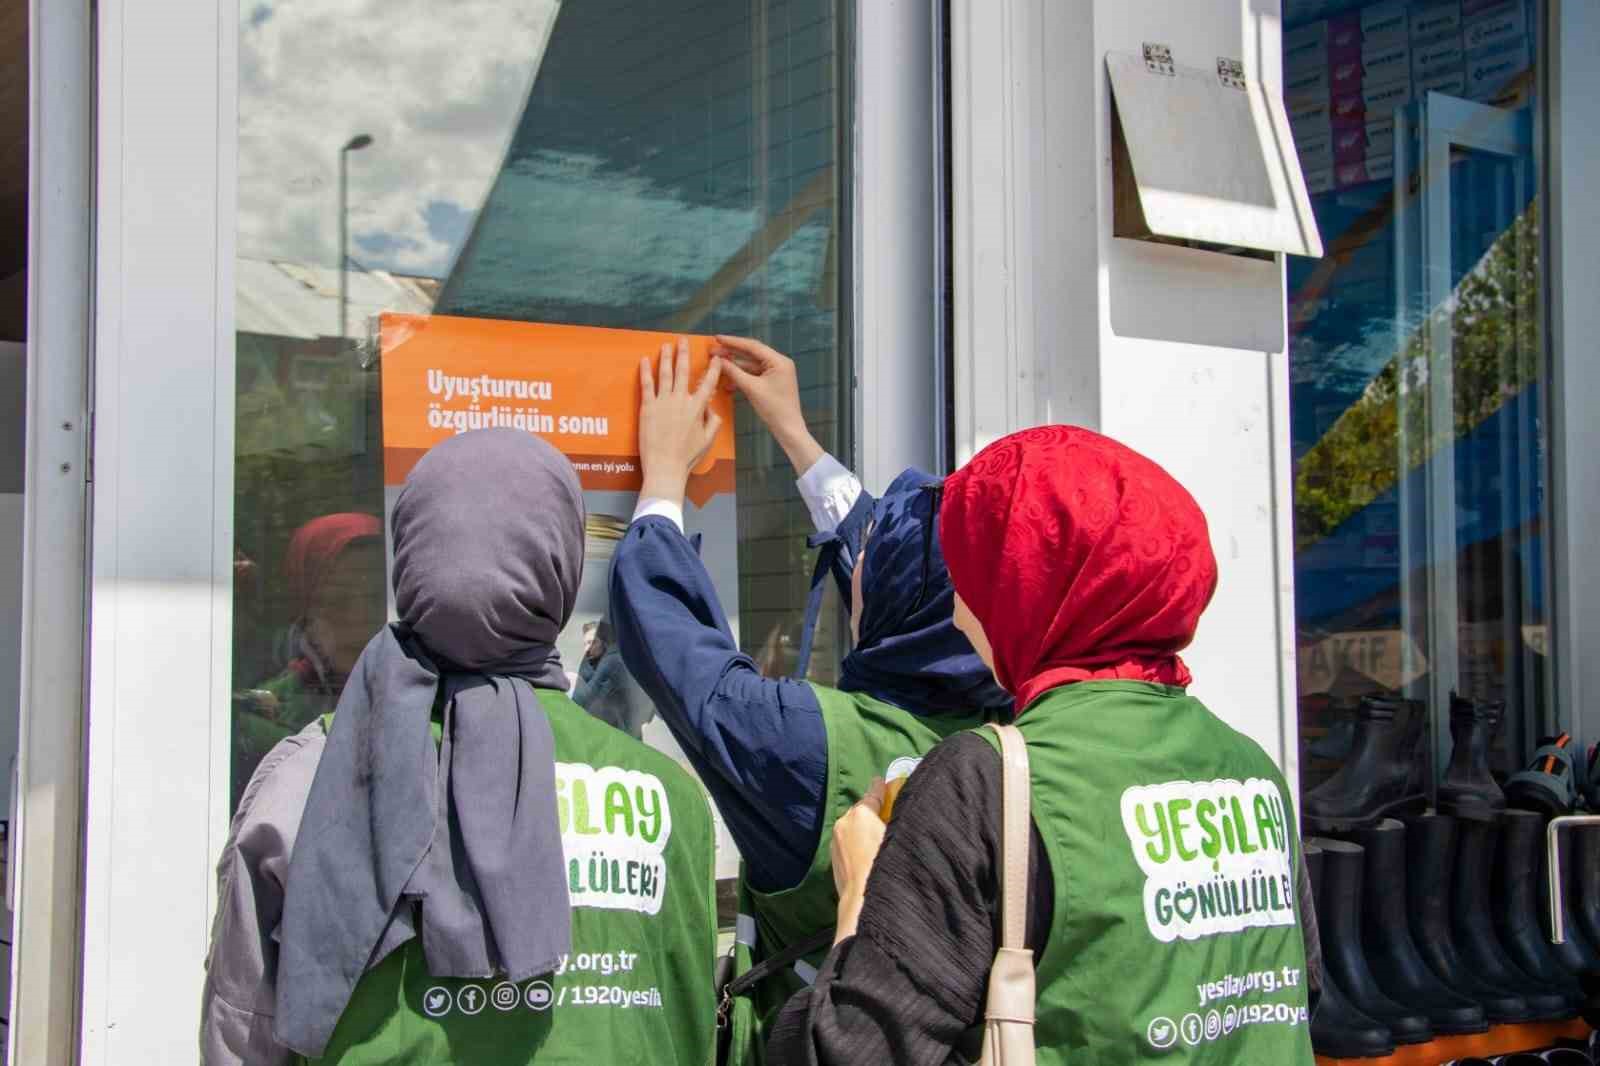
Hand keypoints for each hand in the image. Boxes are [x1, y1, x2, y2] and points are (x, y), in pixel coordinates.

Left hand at [639, 337, 721, 506]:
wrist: (665, 467)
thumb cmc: (687, 457)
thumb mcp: (707, 440)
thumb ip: (713, 421)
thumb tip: (710, 408)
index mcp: (697, 408)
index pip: (707, 383)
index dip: (713, 369)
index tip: (716, 358)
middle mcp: (681, 400)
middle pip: (683, 371)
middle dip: (683, 353)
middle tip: (683, 340)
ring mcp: (663, 402)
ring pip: (665, 374)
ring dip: (665, 357)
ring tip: (665, 345)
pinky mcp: (647, 407)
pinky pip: (646, 385)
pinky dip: (645, 371)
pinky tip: (644, 360)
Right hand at [712, 335, 823, 473]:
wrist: (788, 429)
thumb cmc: (773, 408)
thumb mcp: (751, 388)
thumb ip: (734, 372)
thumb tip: (718, 360)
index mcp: (779, 361)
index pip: (752, 346)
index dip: (733, 342)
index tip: (717, 338)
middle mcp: (779, 363)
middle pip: (751, 354)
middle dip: (731, 353)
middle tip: (712, 351)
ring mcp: (775, 373)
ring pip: (751, 366)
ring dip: (734, 367)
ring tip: (716, 365)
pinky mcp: (771, 382)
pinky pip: (753, 376)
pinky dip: (741, 378)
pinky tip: (727, 383)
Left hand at [830, 777, 887, 942]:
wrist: (864, 902)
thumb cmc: (886, 866)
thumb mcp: (898, 835)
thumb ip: (896, 819)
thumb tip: (895, 814)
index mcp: (860, 813)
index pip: (873, 794)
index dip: (880, 788)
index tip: (882, 782)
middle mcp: (844, 823)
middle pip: (860, 811)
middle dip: (871, 811)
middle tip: (886, 814)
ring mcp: (835, 843)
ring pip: (852, 829)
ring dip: (863, 830)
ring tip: (878, 838)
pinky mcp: (833, 861)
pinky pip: (847, 845)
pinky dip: (857, 845)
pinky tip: (868, 856)